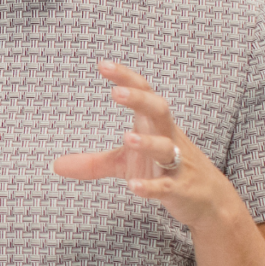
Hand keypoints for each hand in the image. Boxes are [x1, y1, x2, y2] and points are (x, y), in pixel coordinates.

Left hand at [51, 61, 238, 231]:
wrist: (209, 201)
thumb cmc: (165, 171)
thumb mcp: (126, 164)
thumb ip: (94, 163)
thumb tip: (55, 165)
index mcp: (154, 125)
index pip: (143, 93)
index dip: (125, 78)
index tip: (102, 65)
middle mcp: (168, 138)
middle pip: (159, 110)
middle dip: (140, 100)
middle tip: (116, 92)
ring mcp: (177, 164)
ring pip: (166, 147)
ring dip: (147, 143)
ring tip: (127, 139)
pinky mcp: (181, 190)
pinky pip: (167, 186)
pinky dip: (151, 186)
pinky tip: (134, 186)